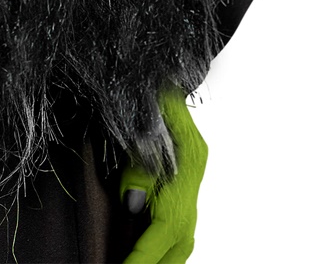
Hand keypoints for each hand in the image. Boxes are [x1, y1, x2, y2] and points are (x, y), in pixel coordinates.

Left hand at [118, 84, 208, 262]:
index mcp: (187, 168)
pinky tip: (150, 253)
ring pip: (181, 240)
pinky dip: (164, 247)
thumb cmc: (153, 95)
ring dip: (161, 258)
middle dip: (154, 262)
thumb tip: (132, 205)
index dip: (143, 255)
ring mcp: (189, 187)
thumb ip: (138, 165)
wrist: (166, 78)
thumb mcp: (144, 120)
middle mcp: (191, 183)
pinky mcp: (182, 187)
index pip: (166, 228)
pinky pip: (177, 229)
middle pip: (179, 244)